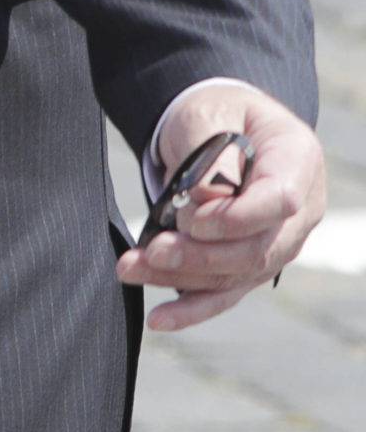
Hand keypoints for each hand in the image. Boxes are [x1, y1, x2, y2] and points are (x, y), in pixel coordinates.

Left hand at [117, 82, 327, 329]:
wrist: (219, 124)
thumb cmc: (215, 112)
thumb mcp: (208, 114)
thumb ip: (211, 154)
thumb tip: (205, 201)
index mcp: (297, 161)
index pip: (280, 201)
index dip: (236, 218)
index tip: (190, 219)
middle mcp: (300, 211)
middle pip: (257, 248)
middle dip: (201, 255)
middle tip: (153, 250)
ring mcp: (278, 242)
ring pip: (235, 274)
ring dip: (181, 278)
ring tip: (132, 269)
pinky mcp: (250, 263)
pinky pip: (225, 291)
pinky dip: (191, 307)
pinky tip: (159, 319)